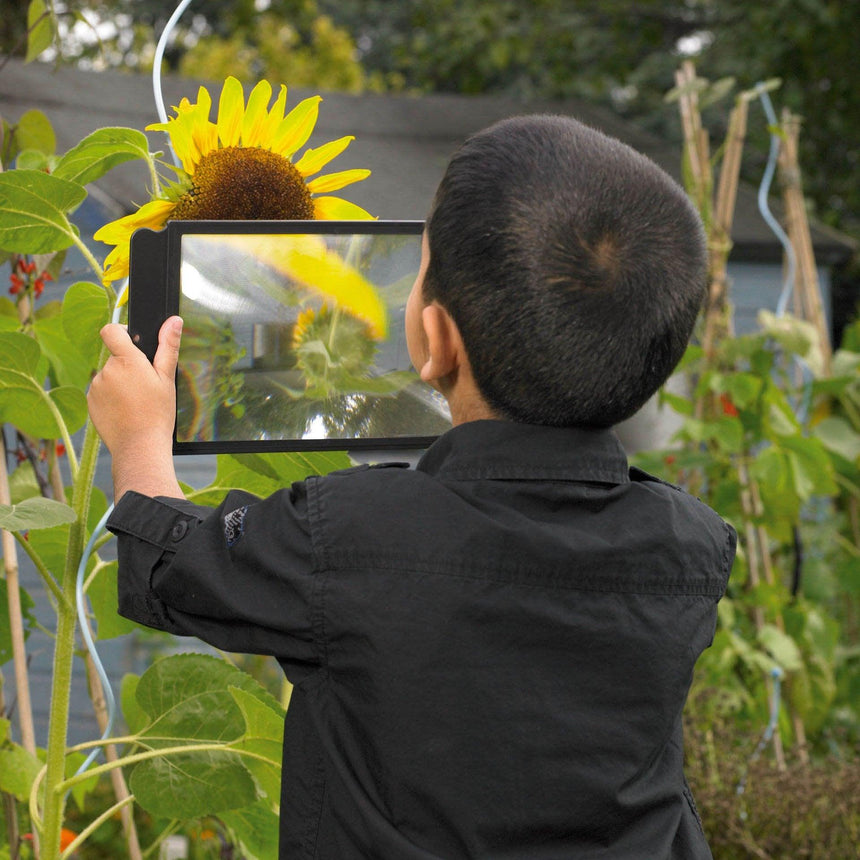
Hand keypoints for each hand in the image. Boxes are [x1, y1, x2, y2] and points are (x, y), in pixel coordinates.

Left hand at [87, 316, 184, 499]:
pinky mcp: (90, 402)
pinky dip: (111, 398)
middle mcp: (107, 370)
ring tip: (135, 403)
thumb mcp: (167, 379)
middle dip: (127, 367)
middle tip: (144, 387)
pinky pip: (101, 392)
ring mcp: (96, 387)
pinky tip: (125, 411)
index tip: (132, 344)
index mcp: (127, 361)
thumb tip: (174, 320)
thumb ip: (168, 347)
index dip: (120, 333)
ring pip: (108, 376)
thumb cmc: (157, 413)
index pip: (111, 331)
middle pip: (115, 358)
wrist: (139, 446)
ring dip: (119, 383)